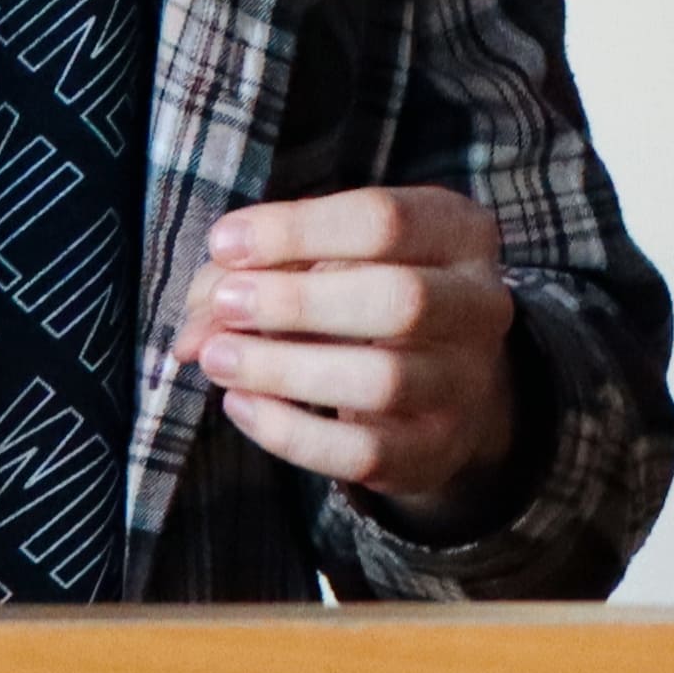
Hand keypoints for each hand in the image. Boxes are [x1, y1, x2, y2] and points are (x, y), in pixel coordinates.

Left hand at [183, 184, 519, 514]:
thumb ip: (256, 273)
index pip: (383, 220)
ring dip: (284, 369)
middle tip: (225, 305)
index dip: (296, 231)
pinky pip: (362, 452)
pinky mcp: (436, 450)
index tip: (225, 243)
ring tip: (218, 358)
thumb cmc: (366, 294)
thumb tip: (192, 328)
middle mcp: (481, 305)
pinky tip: (242, 406)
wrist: (443, 380)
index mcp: (459, 232)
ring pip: (382, 381)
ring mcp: (466, 384)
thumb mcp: (326, 258)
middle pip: (400, 299)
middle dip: (297, 302)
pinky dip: (291, 432)